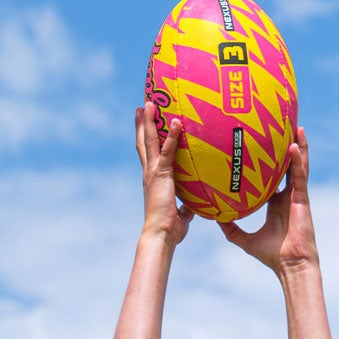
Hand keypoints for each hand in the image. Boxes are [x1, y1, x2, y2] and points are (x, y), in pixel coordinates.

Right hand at [136, 102, 191, 246]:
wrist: (160, 234)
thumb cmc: (170, 229)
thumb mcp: (182, 214)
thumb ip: (187, 206)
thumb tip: (196, 206)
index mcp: (152, 180)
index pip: (148, 155)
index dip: (145, 139)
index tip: (144, 124)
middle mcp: (149, 173)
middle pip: (143, 143)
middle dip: (142, 124)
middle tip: (142, 106)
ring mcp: (153, 172)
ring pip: (149, 141)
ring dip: (148, 121)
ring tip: (149, 103)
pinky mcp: (161, 174)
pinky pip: (168, 150)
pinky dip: (172, 135)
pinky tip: (176, 122)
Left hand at [220, 127, 316, 275]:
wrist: (289, 264)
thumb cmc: (271, 254)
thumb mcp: (243, 239)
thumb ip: (231, 228)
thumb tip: (214, 218)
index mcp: (275, 203)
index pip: (271, 178)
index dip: (267, 164)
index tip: (258, 148)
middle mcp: (286, 195)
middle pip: (286, 166)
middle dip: (285, 147)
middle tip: (280, 127)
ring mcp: (296, 195)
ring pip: (297, 165)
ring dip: (297, 145)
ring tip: (295, 125)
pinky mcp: (302, 198)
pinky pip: (300, 175)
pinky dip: (298, 159)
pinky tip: (294, 144)